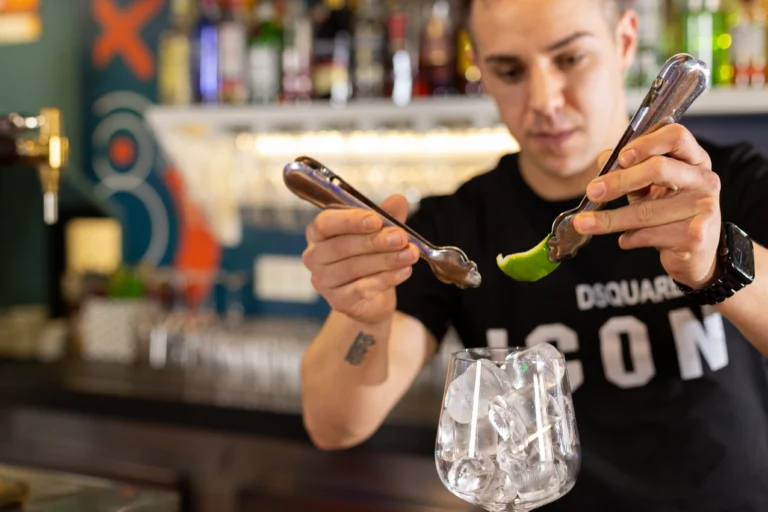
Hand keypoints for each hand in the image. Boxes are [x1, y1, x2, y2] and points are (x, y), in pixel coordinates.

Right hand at [302, 194, 418, 324]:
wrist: (372, 299)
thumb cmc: (370, 258)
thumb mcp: (380, 233)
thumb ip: (387, 216)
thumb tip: (399, 200)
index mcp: (318, 232)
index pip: (326, 223)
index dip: (351, 221)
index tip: (377, 219)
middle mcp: (314, 256)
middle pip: (342, 246)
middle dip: (376, 240)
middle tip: (401, 237)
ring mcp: (323, 281)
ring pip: (354, 268)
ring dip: (386, 260)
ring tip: (410, 254)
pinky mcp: (337, 302)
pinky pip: (361, 289)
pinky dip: (386, 279)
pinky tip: (404, 271)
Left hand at [573, 124, 721, 288]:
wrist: (696, 253)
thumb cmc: (670, 212)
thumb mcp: (649, 187)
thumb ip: (629, 170)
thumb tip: (603, 157)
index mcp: (694, 160)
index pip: (676, 136)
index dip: (646, 143)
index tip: (620, 157)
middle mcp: (704, 180)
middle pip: (659, 168)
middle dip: (619, 180)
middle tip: (592, 191)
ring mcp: (704, 208)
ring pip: (646, 210)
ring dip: (609, 219)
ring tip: (584, 224)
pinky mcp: (696, 236)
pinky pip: (650, 235)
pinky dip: (629, 238)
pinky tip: (624, 240)